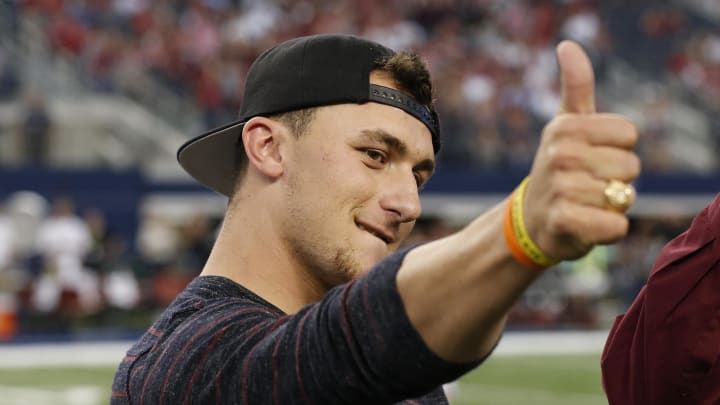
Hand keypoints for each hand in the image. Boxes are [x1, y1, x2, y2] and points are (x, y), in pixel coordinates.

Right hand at [523, 41, 640, 260]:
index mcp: (564, 127)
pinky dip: (609, 230)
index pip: (628, 134)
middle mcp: (560, 154)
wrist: (531, 222)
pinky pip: (617, 225)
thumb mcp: (565, 126)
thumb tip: (567, 45)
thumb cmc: (558, 169)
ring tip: (584, 204)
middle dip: (616, 181)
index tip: (591, 157)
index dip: (617, 150)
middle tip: (587, 185)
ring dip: (611, 206)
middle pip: (630, 167)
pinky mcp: (565, 221)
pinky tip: (585, 225)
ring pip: (624, 196)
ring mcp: (561, 187)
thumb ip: (575, 86)